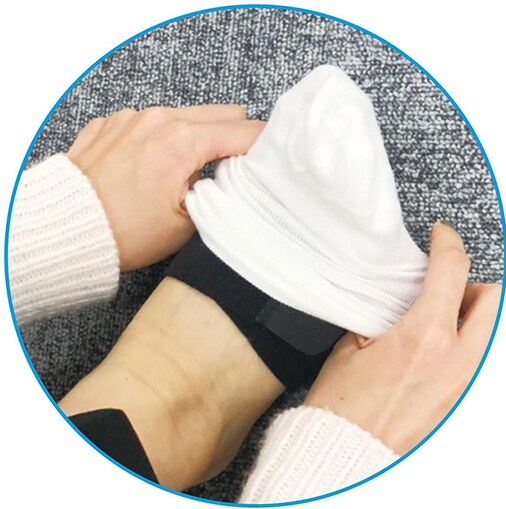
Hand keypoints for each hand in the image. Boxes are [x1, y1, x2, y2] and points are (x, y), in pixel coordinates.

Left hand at [68, 105, 264, 270]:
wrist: (68, 229)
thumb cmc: (124, 231)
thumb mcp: (188, 223)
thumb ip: (222, 194)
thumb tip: (235, 180)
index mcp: (183, 141)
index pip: (243, 131)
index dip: (264, 147)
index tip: (270, 160)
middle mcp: (158, 119)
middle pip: (221, 113)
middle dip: (234, 137)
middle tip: (234, 168)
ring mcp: (132, 118)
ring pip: (187, 115)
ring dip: (199, 137)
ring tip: (190, 170)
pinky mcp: (112, 123)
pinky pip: (153, 121)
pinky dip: (164, 138)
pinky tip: (154, 166)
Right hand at [305, 221, 500, 454]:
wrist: (347, 449)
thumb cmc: (343, 404)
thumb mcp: (352, 345)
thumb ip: (381, 316)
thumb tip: (395, 301)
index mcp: (424, 337)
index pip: (452, 270)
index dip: (448, 242)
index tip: (442, 235)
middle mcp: (455, 359)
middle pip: (490, 299)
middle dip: (470, 281)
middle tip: (441, 281)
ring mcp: (462, 381)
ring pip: (488, 330)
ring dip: (468, 313)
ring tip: (435, 314)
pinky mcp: (458, 398)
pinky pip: (474, 357)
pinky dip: (461, 340)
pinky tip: (430, 345)